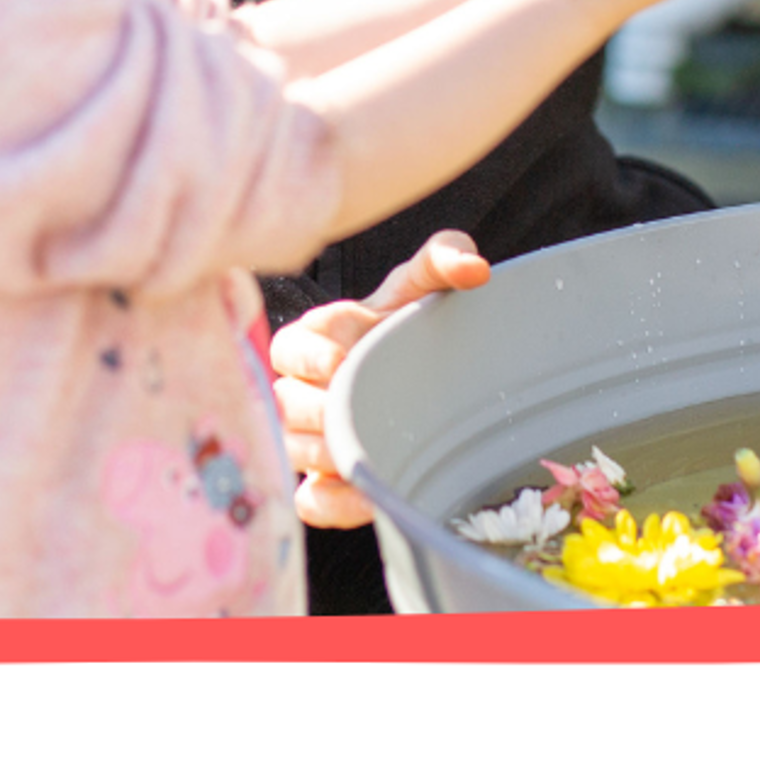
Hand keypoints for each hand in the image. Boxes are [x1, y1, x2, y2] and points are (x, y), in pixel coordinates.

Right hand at [271, 231, 490, 529]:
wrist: (429, 379)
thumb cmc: (414, 327)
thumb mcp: (426, 288)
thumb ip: (443, 259)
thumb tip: (474, 269)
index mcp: (315, 336)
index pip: (287, 348)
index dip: (310, 356)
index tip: (343, 361)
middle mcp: (300, 387)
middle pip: (285, 403)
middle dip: (321, 407)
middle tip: (360, 409)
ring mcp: (305, 438)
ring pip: (292, 449)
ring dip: (329, 451)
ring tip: (369, 446)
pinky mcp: (319, 484)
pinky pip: (308, 501)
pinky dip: (335, 500)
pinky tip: (372, 490)